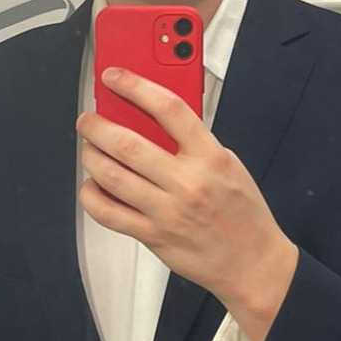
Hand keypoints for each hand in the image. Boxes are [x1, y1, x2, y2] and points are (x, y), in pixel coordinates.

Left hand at [76, 66, 294, 310]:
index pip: (168, 109)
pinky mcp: (152, 236)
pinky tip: (91, 185)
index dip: (135, 86)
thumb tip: (152, 119)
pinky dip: (91, 195)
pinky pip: (108, 213)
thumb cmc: (243, 213)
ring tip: (88, 148)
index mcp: (209, 157)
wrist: (252, 263)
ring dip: (90, 156)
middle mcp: (186, 183)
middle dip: (97, 125)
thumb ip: (195, 142)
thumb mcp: (229, 165)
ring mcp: (166, 212)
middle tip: (88, 119)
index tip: (115, 76)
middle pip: (127, 143)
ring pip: (111, 176)